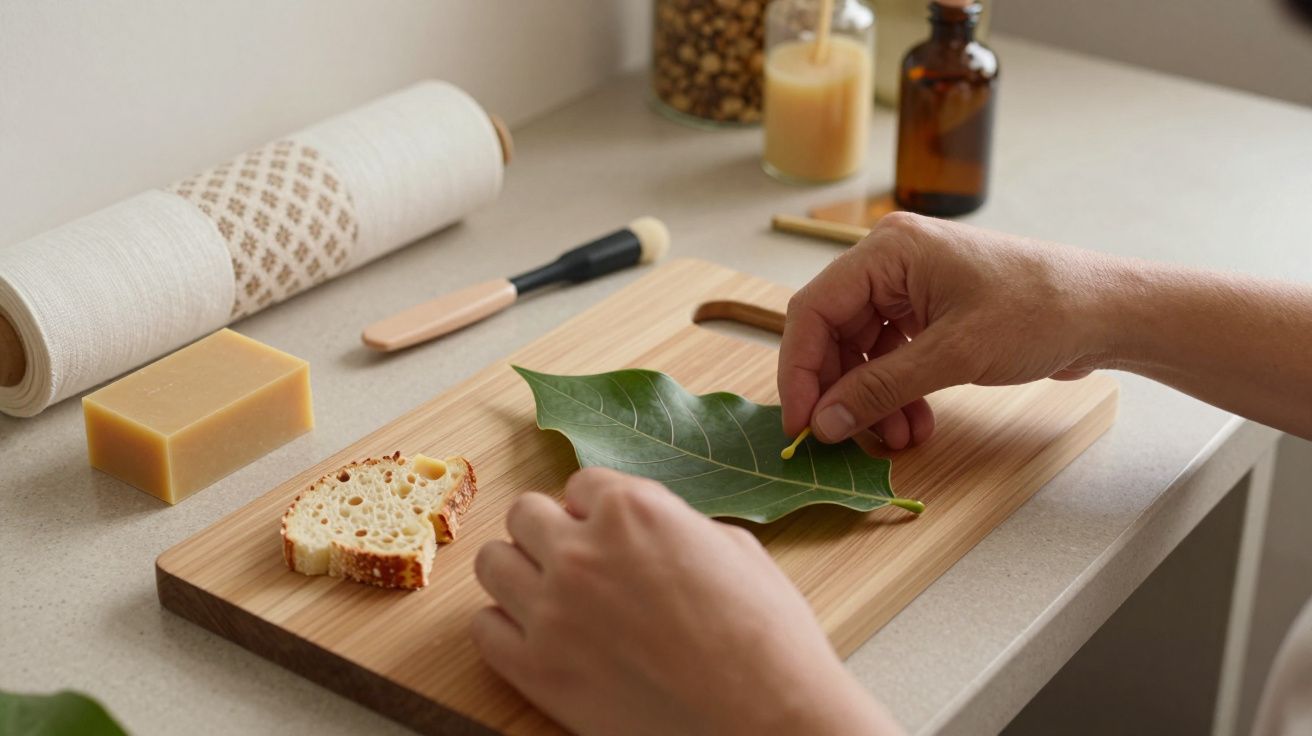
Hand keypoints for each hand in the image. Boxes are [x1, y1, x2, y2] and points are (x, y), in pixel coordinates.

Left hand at [471, 467, 902, 735]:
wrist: (767, 720)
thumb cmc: (769, 639)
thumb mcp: (736, 549)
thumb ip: (676, 525)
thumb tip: (652, 532)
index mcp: (634, 511)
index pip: (581, 484)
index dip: (597, 509)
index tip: (608, 533)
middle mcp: (582, 551)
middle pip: (524, 514)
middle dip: (551, 532)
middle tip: (579, 561)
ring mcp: (553, 612)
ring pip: (493, 562)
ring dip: (520, 572)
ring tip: (553, 596)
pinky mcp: (537, 671)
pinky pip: (483, 629)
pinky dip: (505, 628)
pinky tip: (540, 638)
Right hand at [780, 212, 1112, 445]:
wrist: (1108, 312)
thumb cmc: (1042, 310)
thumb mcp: (953, 355)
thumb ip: (880, 389)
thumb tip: (826, 423)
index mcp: (888, 250)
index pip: (815, 310)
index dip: (801, 370)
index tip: (802, 423)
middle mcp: (891, 262)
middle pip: (834, 333)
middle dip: (841, 391)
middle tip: (843, 439)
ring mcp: (911, 287)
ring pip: (862, 351)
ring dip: (872, 400)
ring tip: (895, 439)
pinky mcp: (932, 313)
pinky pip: (892, 357)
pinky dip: (897, 394)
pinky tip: (914, 424)